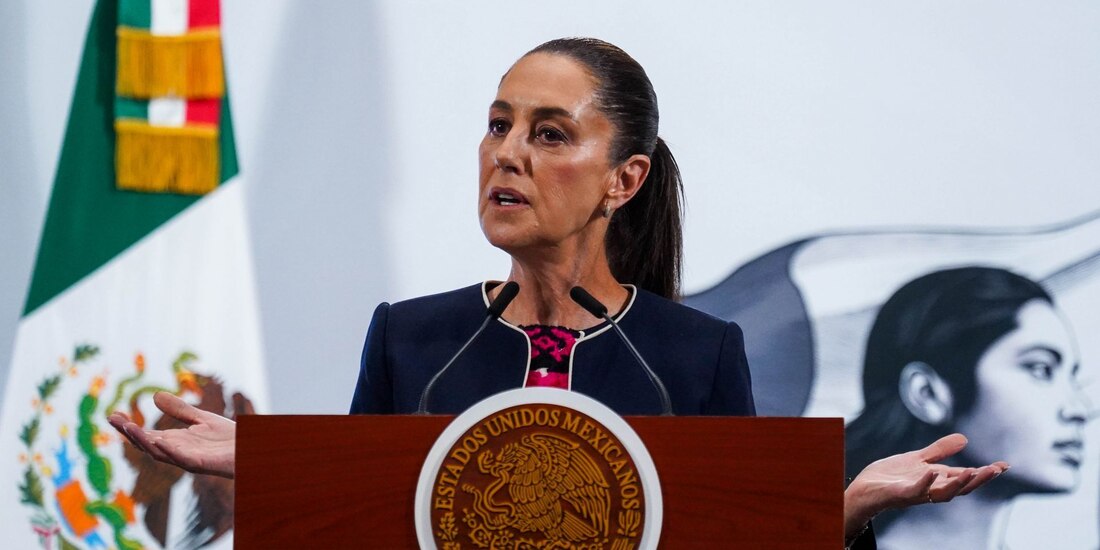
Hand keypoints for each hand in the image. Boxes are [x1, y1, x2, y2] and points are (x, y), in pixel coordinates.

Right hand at [107, 391, 236, 478]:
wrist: (252, 449)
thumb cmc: (228, 438)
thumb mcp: (202, 418)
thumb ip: (180, 410)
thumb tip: (155, 396)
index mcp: (176, 442)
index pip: (146, 435)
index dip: (129, 426)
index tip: (111, 414)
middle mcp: (178, 452)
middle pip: (147, 444)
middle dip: (130, 433)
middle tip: (113, 419)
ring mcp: (189, 459)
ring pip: (160, 453)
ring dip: (143, 441)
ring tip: (129, 427)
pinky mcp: (204, 464)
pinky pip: (183, 459)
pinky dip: (170, 451)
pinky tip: (158, 441)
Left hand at [843, 433, 1007, 540]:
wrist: (864, 488)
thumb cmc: (891, 477)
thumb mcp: (918, 458)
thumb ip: (940, 451)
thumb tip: (964, 439)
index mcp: (938, 479)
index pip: (966, 477)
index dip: (985, 472)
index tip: (1005, 465)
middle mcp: (931, 489)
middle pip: (961, 487)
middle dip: (979, 479)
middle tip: (996, 469)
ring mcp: (916, 492)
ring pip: (943, 493)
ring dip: (958, 484)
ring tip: (972, 472)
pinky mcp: (899, 494)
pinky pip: (914, 491)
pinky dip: (924, 483)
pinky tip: (931, 472)